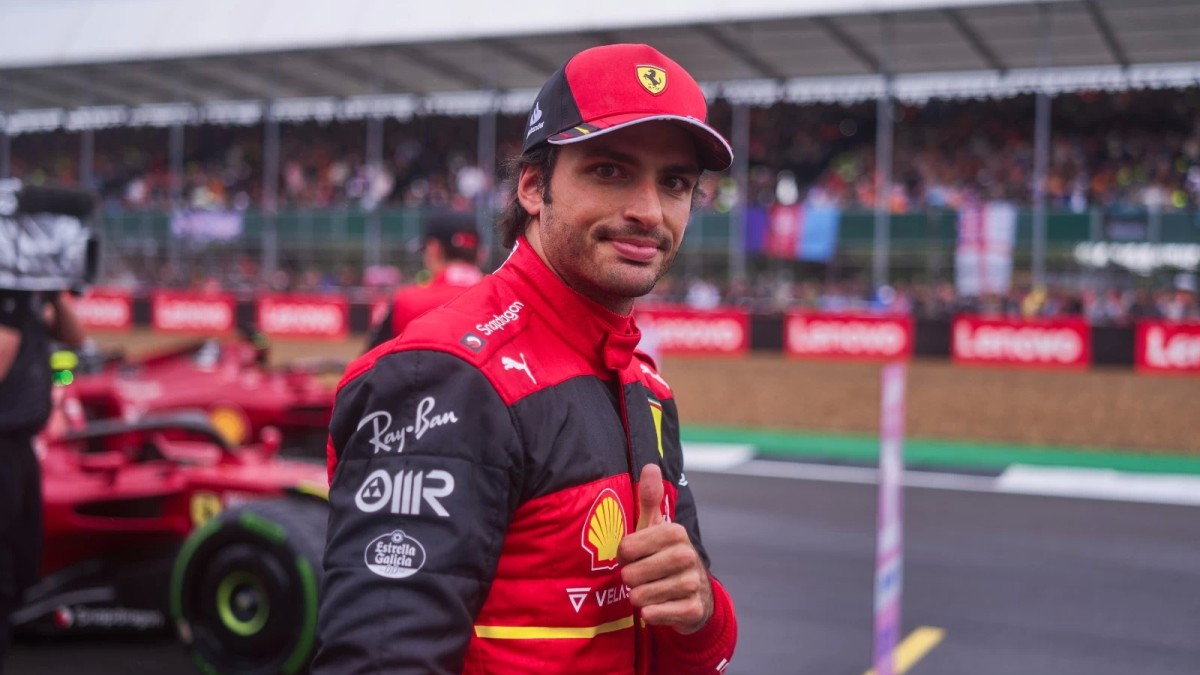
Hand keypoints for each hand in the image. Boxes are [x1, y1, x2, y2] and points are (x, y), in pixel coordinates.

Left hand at [617, 464, 712, 634]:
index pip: (627, 548)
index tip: (633, 557)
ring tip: (648, 590)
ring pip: (641, 596)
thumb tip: (650, 465)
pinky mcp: (693, 610)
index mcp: (675, 532)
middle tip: (640, 577)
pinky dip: (650, 613)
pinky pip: (654, 614)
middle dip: (630, 579)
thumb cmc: (664, 557)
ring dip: (638, 597)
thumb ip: (650, 499)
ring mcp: (692, 584)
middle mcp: (687, 556)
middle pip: (632, 574)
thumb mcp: (655, 528)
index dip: (624, 556)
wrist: (695, 596)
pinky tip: (656, 607)